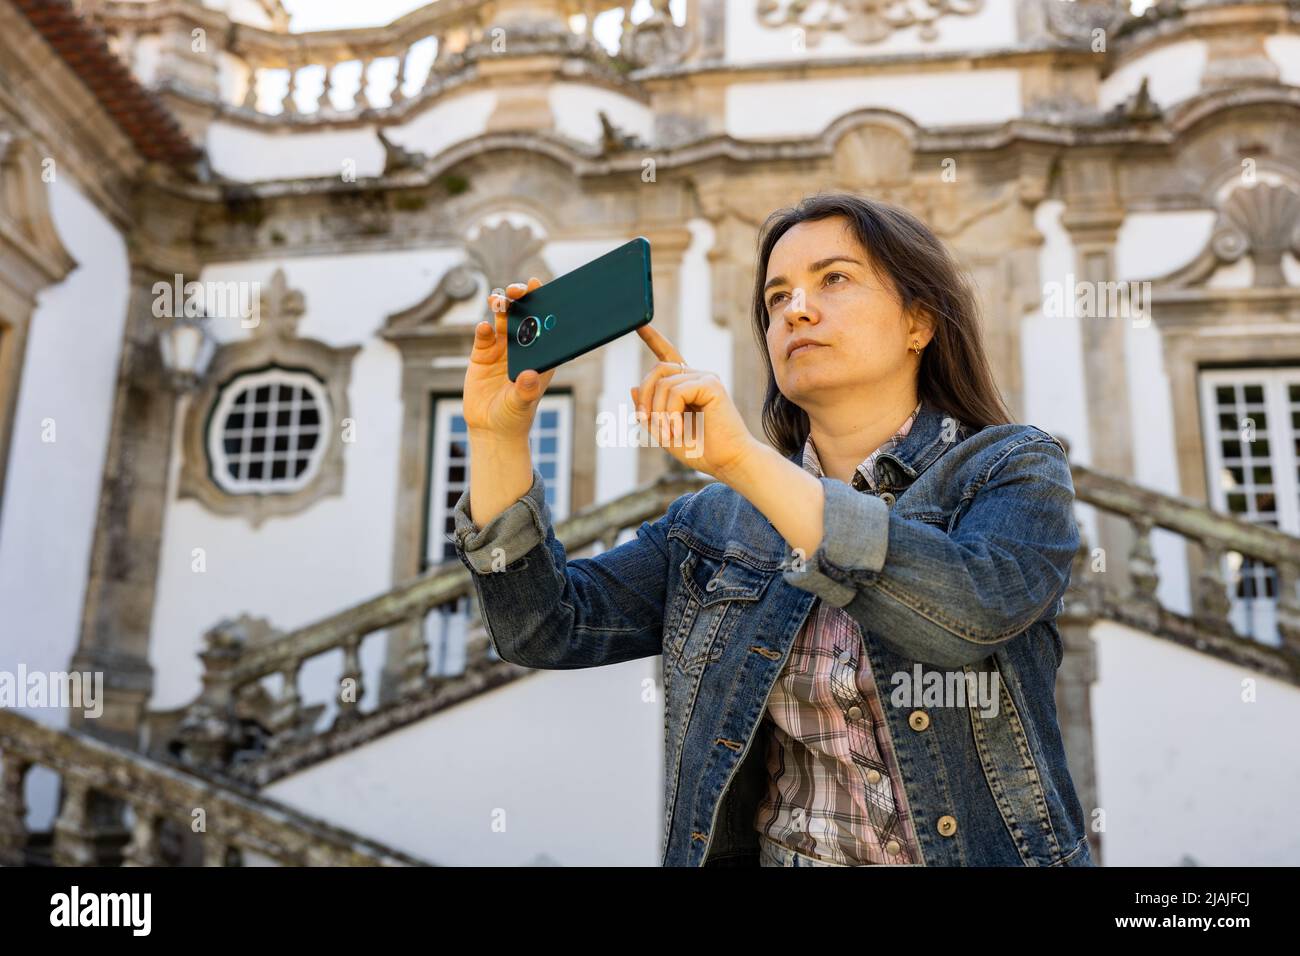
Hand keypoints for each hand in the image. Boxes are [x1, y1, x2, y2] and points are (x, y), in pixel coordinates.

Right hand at [463, 277, 556, 443]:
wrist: (490, 428)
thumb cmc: (514, 417)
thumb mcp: (521, 405)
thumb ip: (525, 391)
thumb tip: (529, 376)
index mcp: (540, 354)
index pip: (546, 325)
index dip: (545, 304)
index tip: (542, 289)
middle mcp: (523, 347)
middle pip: (524, 316)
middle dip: (522, 300)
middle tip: (518, 290)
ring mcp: (502, 348)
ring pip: (503, 320)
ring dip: (501, 307)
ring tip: (499, 300)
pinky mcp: (482, 354)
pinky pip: (483, 335)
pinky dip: (484, 329)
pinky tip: (484, 328)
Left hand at [630, 324, 761, 482]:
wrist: (727, 462)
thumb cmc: (700, 450)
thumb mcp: (663, 432)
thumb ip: (648, 412)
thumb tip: (632, 387)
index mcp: (686, 386)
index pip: (668, 356)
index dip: (653, 339)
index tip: (640, 325)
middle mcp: (696, 377)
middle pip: (657, 370)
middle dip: (644, 397)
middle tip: (645, 422)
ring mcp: (705, 378)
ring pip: (663, 383)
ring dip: (656, 411)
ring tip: (667, 434)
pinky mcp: (711, 384)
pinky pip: (676, 391)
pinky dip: (669, 413)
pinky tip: (676, 428)